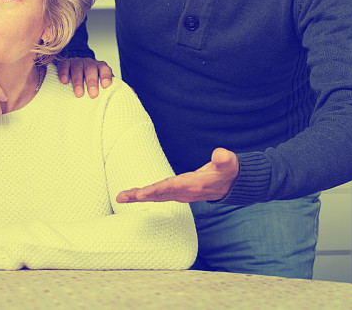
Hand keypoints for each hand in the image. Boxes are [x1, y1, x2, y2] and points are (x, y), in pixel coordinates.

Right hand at [56, 57, 112, 97]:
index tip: (105, 86)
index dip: (105, 76)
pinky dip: (64, 72)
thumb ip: (105, 90)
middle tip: (93, 95)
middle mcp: (88, 63)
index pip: (104, 69)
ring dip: (78, 81)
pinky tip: (64, 81)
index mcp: (99, 67)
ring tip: (79, 94)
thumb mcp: (99, 85)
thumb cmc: (89, 83)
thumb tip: (111, 100)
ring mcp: (76, 62)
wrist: (75, 73)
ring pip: (77, 68)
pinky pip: (64, 65)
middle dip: (92, 82)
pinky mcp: (65, 63)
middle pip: (91, 69)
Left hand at [116, 148, 238, 202]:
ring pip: (156, 196)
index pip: (172, 187)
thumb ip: (225, 159)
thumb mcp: (230, 163)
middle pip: (158, 194)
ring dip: (138, 196)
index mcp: (194, 185)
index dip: (156, 190)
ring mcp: (180, 194)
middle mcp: (185, 192)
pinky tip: (132, 194)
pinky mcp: (178, 192)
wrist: (231, 184)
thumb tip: (220, 154)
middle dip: (140, 196)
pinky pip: (158, 194)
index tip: (141, 194)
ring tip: (120, 196)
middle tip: (121, 197)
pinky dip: (145, 194)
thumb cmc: (228, 170)